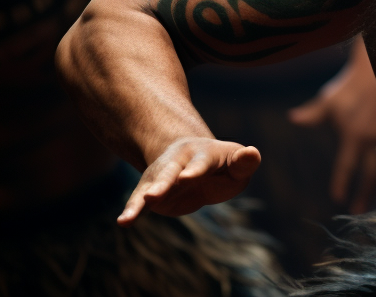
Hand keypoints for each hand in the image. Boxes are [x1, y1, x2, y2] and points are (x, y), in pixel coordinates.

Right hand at [119, 137, 259, 223]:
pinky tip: (123, 222)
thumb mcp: (237, 165)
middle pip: (170, 172)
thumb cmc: (223, 167)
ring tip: (129, 216)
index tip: (188, 178)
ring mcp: (163, 175)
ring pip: (151, 186)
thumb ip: (244, 163)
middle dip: (162, 183)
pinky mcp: (153, 193)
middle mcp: (178, 161)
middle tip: (153, 195)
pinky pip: (140, 201)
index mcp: (203, 153)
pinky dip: (132, 211)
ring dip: (141, 199)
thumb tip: (252, 153)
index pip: (201, 162)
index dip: (195, 170)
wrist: (194, 164)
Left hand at [289, 46, 375, 212]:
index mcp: (354, 134)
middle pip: (371, 174)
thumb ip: (314, 113)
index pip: (346, 166)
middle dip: (365, 195)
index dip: (342, 183)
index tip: (338, 199)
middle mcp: (374, 138)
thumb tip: (293, 119)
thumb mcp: (331, 98)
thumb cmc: (351, 83)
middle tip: (359, 212)